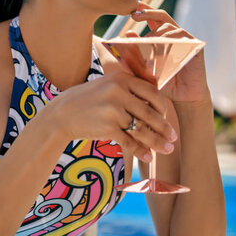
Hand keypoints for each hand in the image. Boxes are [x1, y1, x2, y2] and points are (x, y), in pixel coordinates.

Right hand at [49, 66, 176, 162]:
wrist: (62, 113)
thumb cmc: (88, 100)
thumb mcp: (108, 85)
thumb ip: (130, 89)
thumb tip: (157, 101)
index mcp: (121, 78)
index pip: (152, 92)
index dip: (162, 107)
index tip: (166, 116)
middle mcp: (118, 92)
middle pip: (150, 112)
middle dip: (164, 127)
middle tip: (173, 137)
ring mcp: (113, 110)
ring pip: (142, 129)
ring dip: (157, 142)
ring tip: (167, 149)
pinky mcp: (107, 127)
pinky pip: (129, 141)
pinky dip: (140, 150)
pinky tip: (147, 157)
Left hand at [128, 1, 209, 104]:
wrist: (182, 98)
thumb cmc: (162, 83)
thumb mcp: (144, 67)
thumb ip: (136, 52)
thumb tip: (127, 33)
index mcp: (164, 37)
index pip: (154, 18)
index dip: (145, 9)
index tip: (132, 8)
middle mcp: (176, 36)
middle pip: (161, 16)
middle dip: (147, 14)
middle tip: (133, 15)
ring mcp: (186, 40)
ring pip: (168, 27)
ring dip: (154, 32)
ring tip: (145, 43)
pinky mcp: (195, 47)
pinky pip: (180, 36)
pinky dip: (168, 40)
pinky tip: (159, 48)